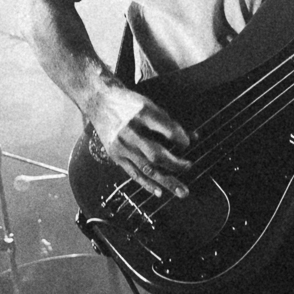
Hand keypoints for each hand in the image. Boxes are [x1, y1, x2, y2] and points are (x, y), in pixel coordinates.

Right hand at [87, 82, 192, 199]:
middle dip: (176, 164)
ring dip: (167, 181)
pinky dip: (147, 184)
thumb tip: (193, 138)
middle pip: (156, 154)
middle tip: (189, 166)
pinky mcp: (115, 155)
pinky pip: (133, 173)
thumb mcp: (150, 105)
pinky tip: (160, 192)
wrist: (99, 101)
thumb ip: (170, 123)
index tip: (187, 143)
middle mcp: (130, 131)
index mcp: (142, 114)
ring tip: (182, 191)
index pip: (168, 131)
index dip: (181, 139)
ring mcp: (121, 146)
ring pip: (146, 168)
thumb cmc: (129, 103)